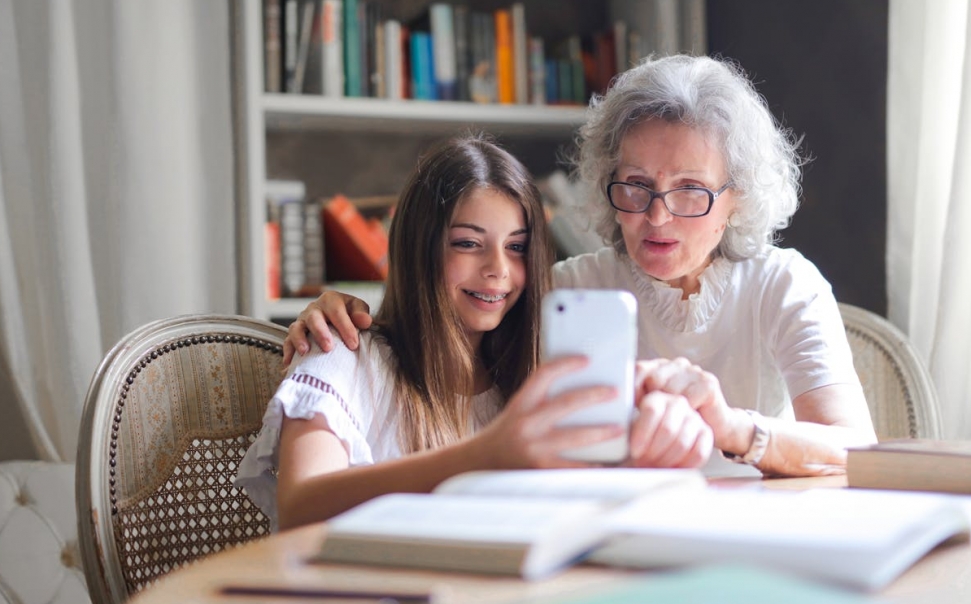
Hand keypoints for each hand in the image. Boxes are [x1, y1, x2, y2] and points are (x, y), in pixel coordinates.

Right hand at [283, 291, 372, 364]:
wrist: (335, 317)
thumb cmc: (348, 313)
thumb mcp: (356, 308)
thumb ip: (361, 313)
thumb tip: (365, 321)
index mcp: (330, 300)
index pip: (336, 312)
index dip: (345, 328)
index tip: (353, 344)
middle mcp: (313, 309)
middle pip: (313, 318)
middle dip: (320, 333)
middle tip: (328, 348)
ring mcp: (302, 321)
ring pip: (296, 328)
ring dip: (299, 340)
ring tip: (305, 352)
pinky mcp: (294, 334)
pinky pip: (287, 342)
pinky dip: (288, 352)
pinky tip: (290, 364)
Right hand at [471, 357, 627, 469]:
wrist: (479, 464)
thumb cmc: (505, 435)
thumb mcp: (518, 411)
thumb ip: (541, 401)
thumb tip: (578, 391)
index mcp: (521, 404)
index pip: (543, 375)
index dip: (566, 364)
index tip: (586, 360)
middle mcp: (525, 424)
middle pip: (566, 403)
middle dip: (594, 396)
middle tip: (615, 392)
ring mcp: (533, 448)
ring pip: (575, 437)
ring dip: (600, 432)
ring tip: (619, 428)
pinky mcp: (540, 470)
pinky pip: (573, 467)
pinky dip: (592, 465)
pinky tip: (607, 462)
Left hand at [626, 389, 712, 467]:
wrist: (660, 445)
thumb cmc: (640, 439)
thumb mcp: (628, 430)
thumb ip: (624, 429)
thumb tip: (614, 434)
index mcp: (655, 398)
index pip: (651, 410)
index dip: (643, 434)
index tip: (635, 452)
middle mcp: (677, 403)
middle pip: (668, 428)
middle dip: (654, 452)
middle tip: (644, 463)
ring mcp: (694, 417)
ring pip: (682, 442)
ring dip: (666, 460)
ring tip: (654, 467)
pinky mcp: (706, 433)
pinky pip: (698, 452)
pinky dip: (683, 465)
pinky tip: (671, 469)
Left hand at [634, 358, 734, 452]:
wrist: (717, 428)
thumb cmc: (681, 421)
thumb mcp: (656, 409)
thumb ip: (639, 400)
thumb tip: (616, 401)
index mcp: (660, 367)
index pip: (638, 369)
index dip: (633, 389)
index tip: (633, 408)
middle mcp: (677, 364)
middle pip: (654, 379)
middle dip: (653, 401)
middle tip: (658, 418)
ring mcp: (693, 371)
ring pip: (670, 390)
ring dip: (671, 410)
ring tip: (675, 419)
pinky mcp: (708, 383)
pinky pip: (688, 399)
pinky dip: (686, 413)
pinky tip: (690, 417)